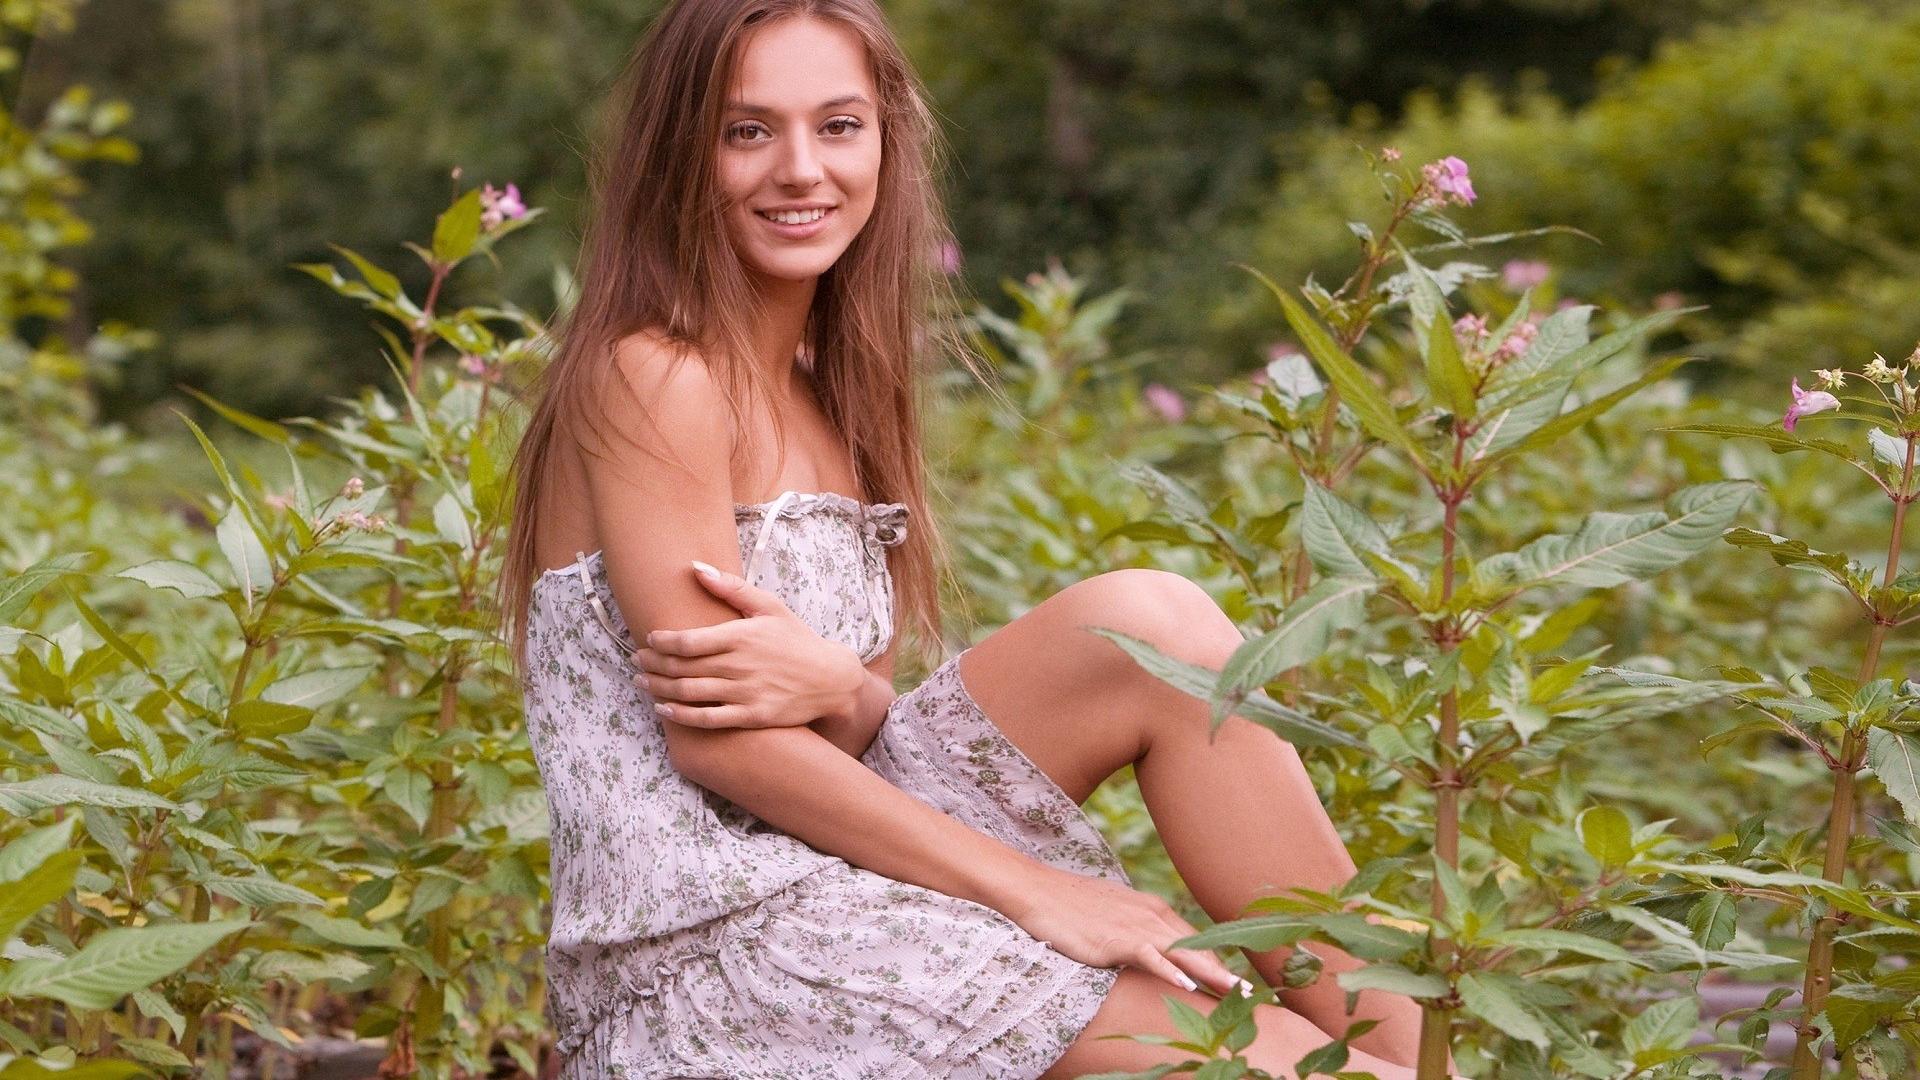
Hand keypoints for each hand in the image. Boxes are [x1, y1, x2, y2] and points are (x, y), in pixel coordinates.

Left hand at [629, 560, 866, 729]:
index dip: (661, 641)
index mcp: (740, 635)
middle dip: (652, 664)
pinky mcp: (751, 716)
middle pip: (680, 668)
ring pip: (688, 693)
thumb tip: (696, 567)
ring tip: (642, 683)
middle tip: (637, 660)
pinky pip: (706, 719)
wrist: (830, 678)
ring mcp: (744, 693)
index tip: (650, 638)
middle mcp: (739, 665)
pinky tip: (663, 710)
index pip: (686, 641)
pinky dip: (680, 716)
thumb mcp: (769, 606)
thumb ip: (731, 588)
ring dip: (658, 689)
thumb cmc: (797, 638)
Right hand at [1000, 863, 1251, 998]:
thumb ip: (1137, 931)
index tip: (1239, 986)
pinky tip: (1186, 983)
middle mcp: (1152, 915)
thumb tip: (1151, 950)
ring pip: (1183, 952)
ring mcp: (1135, 925)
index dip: (1218, 964)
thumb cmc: (1070, 904)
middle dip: (1226, 972)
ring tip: (1235, 994)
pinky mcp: (1115, 938)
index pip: (1195, 941)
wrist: (1037, 889)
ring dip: (1211, 973)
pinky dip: (1169, 968)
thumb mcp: (1113, 917)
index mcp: (1154, 910)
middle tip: (1253, 996)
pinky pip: (1149, 955)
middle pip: (1198, 947)